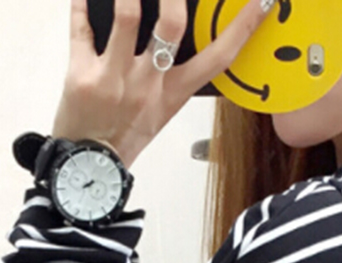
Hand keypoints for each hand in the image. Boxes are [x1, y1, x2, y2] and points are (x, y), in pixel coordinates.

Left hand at [53, 0, 275, 168]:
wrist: (90, 166)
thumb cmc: (126, 136)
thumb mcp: (161, 111)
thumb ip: (173, 76)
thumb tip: (179, 33)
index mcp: (173, 93)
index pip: (217, 59)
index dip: (242, 27)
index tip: (262, 1)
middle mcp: (147, 83)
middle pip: (172, 25)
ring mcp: (114, 78)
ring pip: (126, 16)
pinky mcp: (81, 75)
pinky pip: (80, 28)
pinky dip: (80, 5)